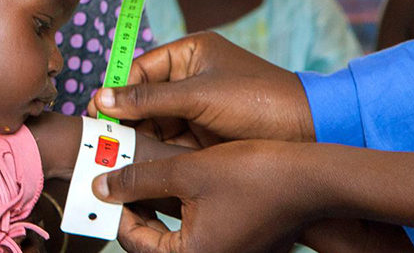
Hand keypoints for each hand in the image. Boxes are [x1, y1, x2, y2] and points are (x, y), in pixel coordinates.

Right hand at [87, 32, 313, 148]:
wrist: (307, 133)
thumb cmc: (258, 100)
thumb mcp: (199, 96)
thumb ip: (149, 98)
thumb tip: (103, 98)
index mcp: (191, 53)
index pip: (141, 68)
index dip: (117, 89)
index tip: (96, 111)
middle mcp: (191, 78)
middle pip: (144, 97)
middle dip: (124, 117)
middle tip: (100, 137)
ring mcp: (198, 108)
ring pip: (155, 122)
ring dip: (137, 137)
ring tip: (113, 154)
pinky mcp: (204, 135)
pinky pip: (170, 141)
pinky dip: (155, 151)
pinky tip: (137, 164)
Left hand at [94, 141, 311, 252]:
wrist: (312, 177)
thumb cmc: (253, 174)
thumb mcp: (185, 171)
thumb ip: (138, 181)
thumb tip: (101, 187)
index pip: (135, 240)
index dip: (117, 208)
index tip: (108, 181)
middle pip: (154, 240)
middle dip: (136, 208)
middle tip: (124, 177)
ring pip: (176, 233)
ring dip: (158, 206)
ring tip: (147, 173)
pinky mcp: (239, 241)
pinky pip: (200, 229)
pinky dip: (184, 208)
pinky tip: (179, 179)